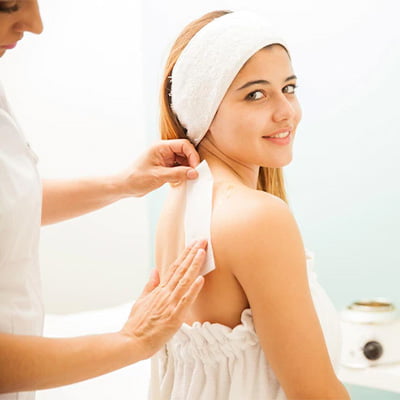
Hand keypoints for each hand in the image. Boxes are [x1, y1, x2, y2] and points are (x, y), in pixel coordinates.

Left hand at [119, 139, 199, 196]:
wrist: (125, 186)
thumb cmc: (136, 178)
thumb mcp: (158, 176)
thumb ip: (178, 174)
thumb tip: (194, 173)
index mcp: (160, 147)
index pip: (183, 145)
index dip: (192, 155)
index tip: (195, 167)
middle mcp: (163, 151)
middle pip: (185, 151)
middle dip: (191, 162)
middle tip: (194, 174)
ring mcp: (164, 159)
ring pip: (183, 160)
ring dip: (187, 168)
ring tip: (188, 178)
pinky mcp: (165, 167)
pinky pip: (178, 167)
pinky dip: (182, 173)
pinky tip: (182, 180)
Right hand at [120, 240, 206, 358]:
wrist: (131, 342)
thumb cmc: (136, 324)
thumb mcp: (141, 300)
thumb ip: (150, 285)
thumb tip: (155, 270)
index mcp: (159, 290)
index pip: (174, 267)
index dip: (185, 255)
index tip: (193, 244)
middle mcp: (165, 293)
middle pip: (181, 270)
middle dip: (192, 254)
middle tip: (202, 240)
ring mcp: (170, 304)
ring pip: (184, 281)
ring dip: (194, 266)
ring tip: (202, 252)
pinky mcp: (174, 317)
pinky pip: (185, 301)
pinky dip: (193, 289)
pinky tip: (200, 279)